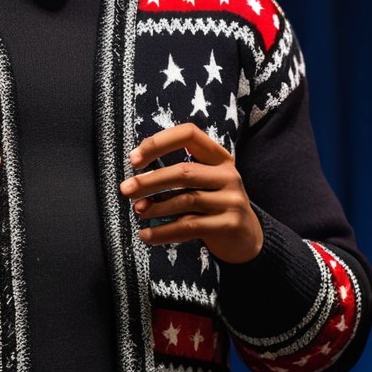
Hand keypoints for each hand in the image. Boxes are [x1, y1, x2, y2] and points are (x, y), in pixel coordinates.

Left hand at [120, 122, 261, 263]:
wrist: (246, 237)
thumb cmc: (214, 204)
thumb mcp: (204, 183)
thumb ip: (179, 175)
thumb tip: (136, 174)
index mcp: (219, 157)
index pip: (189, 135)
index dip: (159, 142)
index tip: (134, 159)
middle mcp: (228, 175)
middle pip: (184, 172)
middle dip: (150, 181)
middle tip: (125, 189)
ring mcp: (232, 200)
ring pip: (186, 200)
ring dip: (156, 207)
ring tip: (137, 211)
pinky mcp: (229, 224)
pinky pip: (190, 226)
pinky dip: (164, 232)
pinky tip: (146, 235)